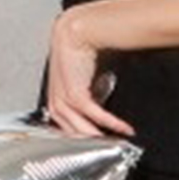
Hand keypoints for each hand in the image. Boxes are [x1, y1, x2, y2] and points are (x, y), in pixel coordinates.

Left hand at [43, 8, 133, 137]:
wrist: (77, 30)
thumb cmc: (78, 47)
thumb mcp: (80, 71)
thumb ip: (86, 86)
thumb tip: (99, 94)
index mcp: (55, 93)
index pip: (62, 122)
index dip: (77, 133)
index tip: (91, 141)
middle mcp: (56, 97)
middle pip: (69, 130)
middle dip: (87, 141)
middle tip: (106, 149)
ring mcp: (63, 97)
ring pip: (78, 127)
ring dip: (97, 136)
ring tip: (114, 143)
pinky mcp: (75, 93)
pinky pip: (94, 115)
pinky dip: (110, 123)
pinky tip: (123, 128)